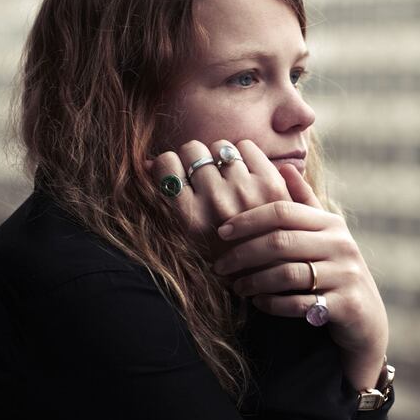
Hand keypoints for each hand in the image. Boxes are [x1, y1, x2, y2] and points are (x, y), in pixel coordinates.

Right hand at [147, 139, 291, 257]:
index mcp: (190, 218)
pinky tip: (245, 172)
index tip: (179, 174)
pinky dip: (243, 154)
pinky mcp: (271, 184)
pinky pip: (246, 147)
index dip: (171, 165)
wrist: (270, 273)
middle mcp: (215, 202)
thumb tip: (148, 161)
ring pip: (219, 146)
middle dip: (195, 159)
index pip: (167, 164)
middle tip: (204, 175)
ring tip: (225, 176)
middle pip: (192, 150)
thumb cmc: (223, 254)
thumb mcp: (188, 236)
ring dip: (219, 157)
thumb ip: (166, 199)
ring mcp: (245, 191)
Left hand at [213, 165, 388, 390]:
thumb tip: (285, 166)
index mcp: (331, 223)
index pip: (283, 211)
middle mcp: (341, 245)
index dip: (248, 219)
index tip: (221, 231)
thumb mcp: (325, 235)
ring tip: (237, 287)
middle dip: (244, 253)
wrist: (367, 318)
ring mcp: (346, 275)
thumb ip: (305, 202)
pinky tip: (259, 303)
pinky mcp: (346, 304)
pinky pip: (299, 303)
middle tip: (220, 265)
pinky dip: (273, 304)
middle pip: (281, 241)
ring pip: (287, 274)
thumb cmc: (336, 270)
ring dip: (255, 282)